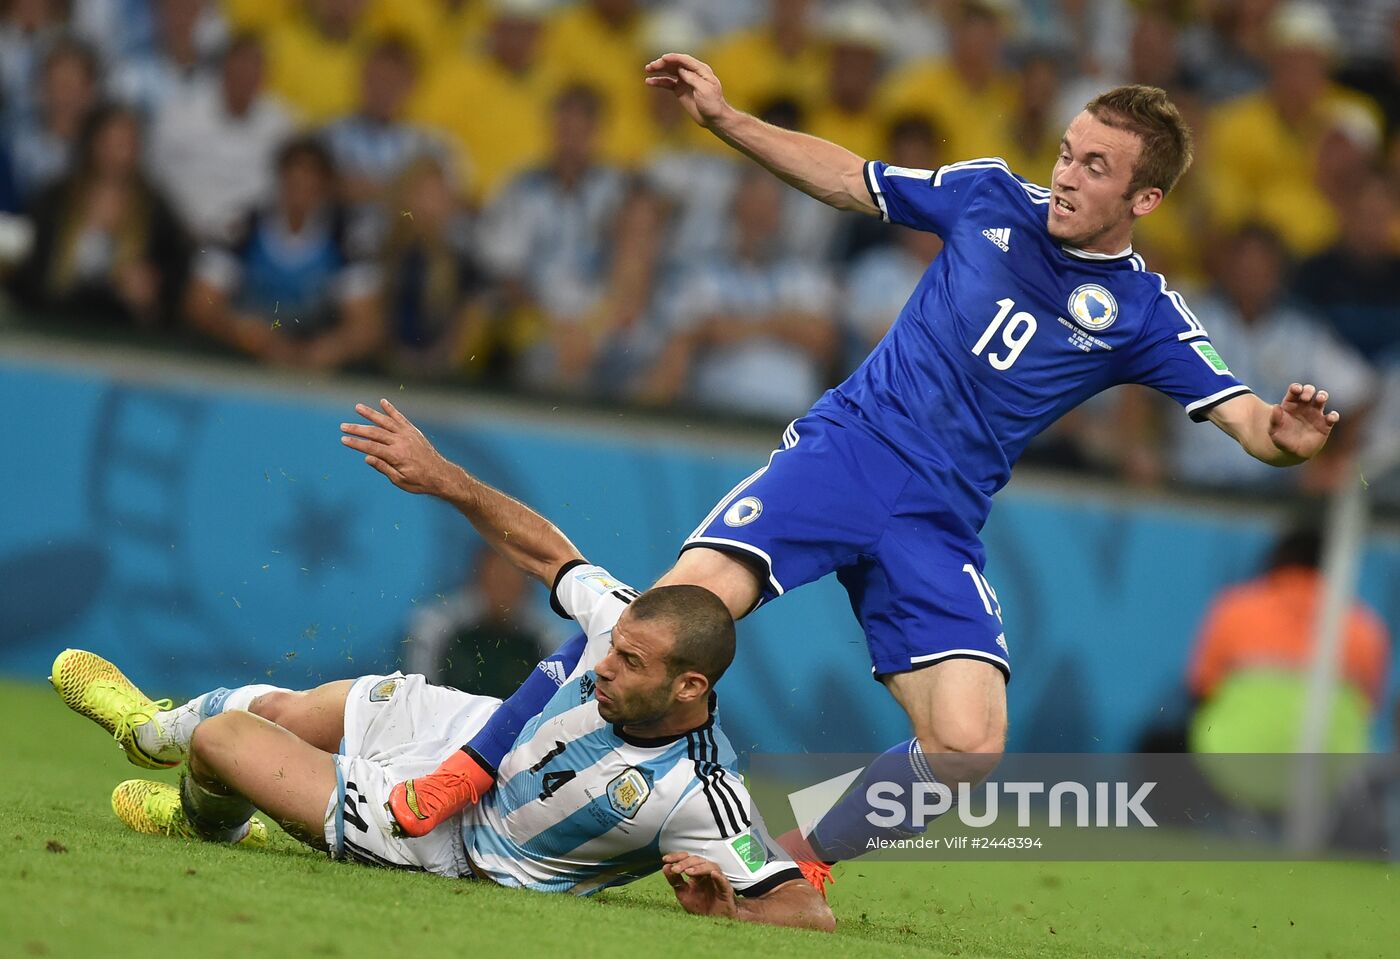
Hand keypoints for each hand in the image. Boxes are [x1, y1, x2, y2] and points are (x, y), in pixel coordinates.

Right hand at [340, 398, 456, 494]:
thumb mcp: (400, 480)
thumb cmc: (420, 481)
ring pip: (386, 421)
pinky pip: (401, 418)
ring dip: (371, 414)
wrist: (441, 475)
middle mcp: (401, 442)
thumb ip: (383, 467)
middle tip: (343, 426)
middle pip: (375, 433)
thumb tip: (367, 457)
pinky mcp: (413, 431)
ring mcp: (407, 434)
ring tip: (357, 407)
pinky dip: (391, 410)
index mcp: (396, 456)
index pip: (371, 447)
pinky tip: (383, 402)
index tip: (343, 439)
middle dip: (357, 428)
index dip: (356, 443)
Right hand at [644, 53, 729, 128]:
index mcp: (701, 70)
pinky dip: (659, 81)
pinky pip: (667, 83)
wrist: (713, 118)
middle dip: (663, 63)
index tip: (663, 58)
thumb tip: (681, 69)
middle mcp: (692, 72)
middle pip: (675, 64)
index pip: (685, 60)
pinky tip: (649, 82)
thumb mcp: (705, 90)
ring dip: (659, 69)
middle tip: (652, 66)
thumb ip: (693, 78)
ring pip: (670, 71)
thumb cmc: (712, 103)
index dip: (674, 58)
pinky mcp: (679, 89)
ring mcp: (685, 80)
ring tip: (648, 69)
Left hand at [662, 852, 737, 918]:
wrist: (715, 920)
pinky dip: (718, 876)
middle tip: (675, 869)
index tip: (665, 859)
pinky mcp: (725, 889)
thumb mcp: (683, 894)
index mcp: (696, 873)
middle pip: (697, 860)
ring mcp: (716, 880)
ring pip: (710, 866)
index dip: (677, 857)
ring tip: (688, 872)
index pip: (687, 859)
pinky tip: (713, 874)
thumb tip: (665, 867)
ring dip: (698, 868)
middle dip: (684, 863)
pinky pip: (723, 880)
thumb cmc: (701, 906)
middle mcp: (706, 873)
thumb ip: (675, 881)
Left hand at [1269, 383, 1339, 461]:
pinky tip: (1330, 417)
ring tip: (1320, 399)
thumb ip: (1274, 419)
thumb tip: (1275, 407)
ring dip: (1322, 396)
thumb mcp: (1274, 431)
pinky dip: (1333, 415)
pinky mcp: (1325, 425)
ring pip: (1321, 399)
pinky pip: (1332, 417)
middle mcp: (1304, 406)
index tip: (1296, 390)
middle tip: (1305, 398)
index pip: (1294, 391)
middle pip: (1309, 391)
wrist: (1292, 452)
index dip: (1296, 388)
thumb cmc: (1281, 439)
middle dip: (1309, 390)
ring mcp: (1315, 414)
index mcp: (1290, 404)